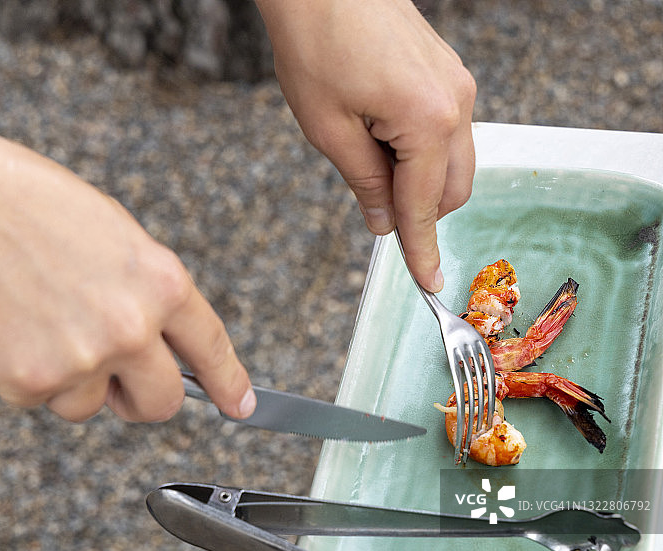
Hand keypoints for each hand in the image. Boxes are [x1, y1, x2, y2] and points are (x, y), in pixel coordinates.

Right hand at [0, 109, 254, 421]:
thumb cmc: (36, 210)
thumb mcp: (119, 238)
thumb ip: (150, 295)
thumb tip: (162, 346)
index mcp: (163, 283)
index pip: (210, 348)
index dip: (228, 383)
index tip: (240, 407)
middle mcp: (133, 328)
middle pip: (162, 403)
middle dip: (142, 399)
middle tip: (119, 382)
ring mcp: (82, 359)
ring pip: (92, 406)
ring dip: (75, 381)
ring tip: (42, 323)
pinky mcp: (30, 382)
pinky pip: (44, 401)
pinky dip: (30, 377)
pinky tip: (13, 328)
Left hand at [256, 0, 476, 291]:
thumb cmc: (317, 44)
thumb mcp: (329, 129)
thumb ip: (364, 182)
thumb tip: (383, 223)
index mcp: (428, 122)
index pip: (425, 205)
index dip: (423, 249)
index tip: (429, 283)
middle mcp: (456, 105)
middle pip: (452, 189)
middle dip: (420, 213)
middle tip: (376, 212)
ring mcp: (457, 86)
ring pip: (453, 162)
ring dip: (420, 183)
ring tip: (369, 163)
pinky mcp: (448, 75)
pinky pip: (447, 133)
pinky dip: (421, 154)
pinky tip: (382, 141)